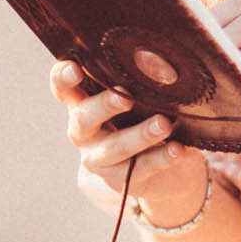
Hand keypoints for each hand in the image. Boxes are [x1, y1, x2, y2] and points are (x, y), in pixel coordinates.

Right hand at [50, 59, 209, 225]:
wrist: (163, 169)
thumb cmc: (147, 118)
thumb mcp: (143, 97)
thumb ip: (143, 77)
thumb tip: (153, 61)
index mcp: (82, 104)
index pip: (63, 89)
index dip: (63, 78)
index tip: (75, 68)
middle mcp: (83, 132)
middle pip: (84, 119)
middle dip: (104, 106)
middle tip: (126, 97)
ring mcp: (98, 159)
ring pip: (115, 147)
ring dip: (140, 135)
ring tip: (164, 124)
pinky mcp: (119, 180)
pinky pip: (139, 169)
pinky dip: (161, 157)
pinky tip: (178, 149)